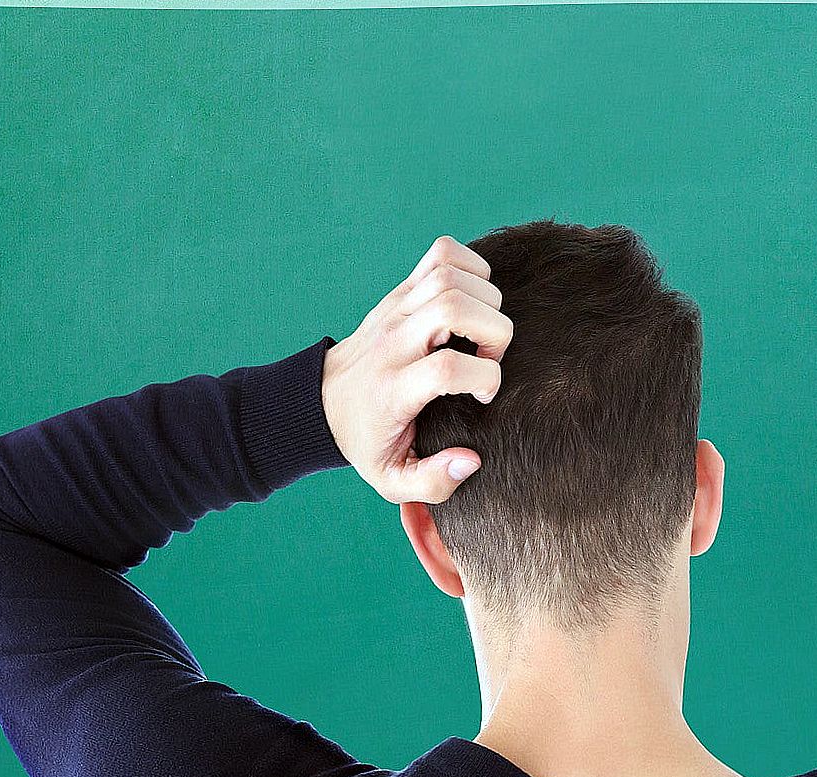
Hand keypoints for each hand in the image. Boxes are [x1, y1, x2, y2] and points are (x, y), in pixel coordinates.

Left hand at [322, 235, 512, 503]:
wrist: (322, 403)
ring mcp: (395, 310)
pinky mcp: (400, 291)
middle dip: (494, 331)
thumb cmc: (367, 442)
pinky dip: (472, 266)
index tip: (484, 396)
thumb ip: (433, 483)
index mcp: (393, 389)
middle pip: (453, 307)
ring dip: (486, 300)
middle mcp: (393, 342)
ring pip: (450, 276)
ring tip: (482, 333)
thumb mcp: (391, 480)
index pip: (446, 367)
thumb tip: (471, 461)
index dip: (483, 377)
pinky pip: (443, 253)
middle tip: (490, 358)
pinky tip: (474, 300)